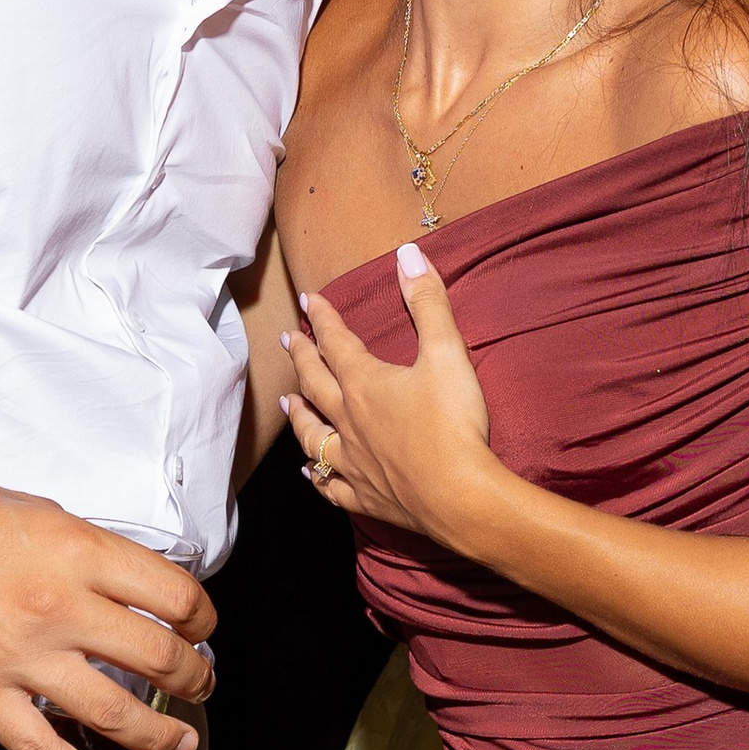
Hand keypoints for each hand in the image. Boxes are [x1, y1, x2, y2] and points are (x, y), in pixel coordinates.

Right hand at [0, 415, 216, 749]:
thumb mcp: (36, 512)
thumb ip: (87, 552)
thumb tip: (133, 587)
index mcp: (77, 550)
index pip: (173, 594)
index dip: (202, 618)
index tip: (202, 627)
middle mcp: (57, 604)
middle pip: (157, 656)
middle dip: (194, 677)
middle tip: (201, 684)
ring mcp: (17, 654)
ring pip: (113, 711)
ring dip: (159, 734)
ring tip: (181, 744)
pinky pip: (40, 747)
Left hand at [281, 249, 498, 545]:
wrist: (461, 497)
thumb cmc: (453, 424)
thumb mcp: (447, 353)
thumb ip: (427, 302)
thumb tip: (407, 253)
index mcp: (366, 383)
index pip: (337, 342)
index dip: (324, 317)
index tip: (310, 299)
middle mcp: (349, 420)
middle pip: (316, 384)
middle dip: (302, 357)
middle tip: (288, 339)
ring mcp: (353, 462)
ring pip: (314, 434)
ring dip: (299, 414)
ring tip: (287, 400)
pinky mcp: (364, 496)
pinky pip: (330, 485)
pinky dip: (316, 476)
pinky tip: (308, 472)